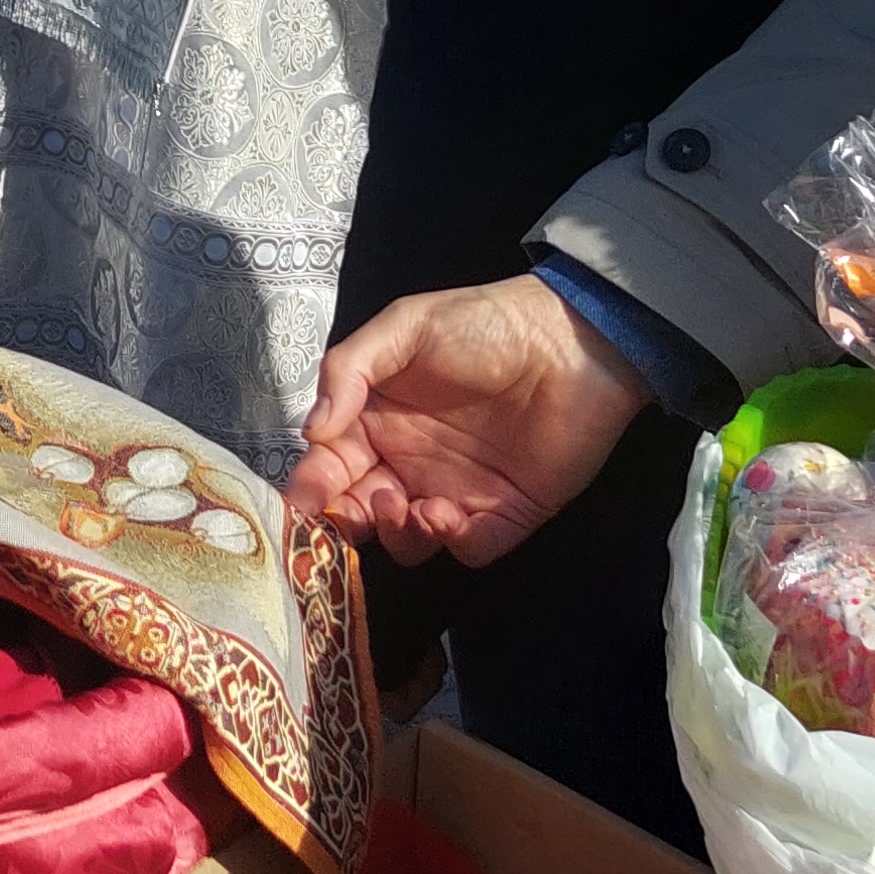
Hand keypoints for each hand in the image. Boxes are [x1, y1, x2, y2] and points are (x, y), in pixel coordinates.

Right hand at [288, 271, 649, 563]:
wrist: (572, 340)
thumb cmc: (483, 325)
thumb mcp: (406, 326)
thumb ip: (350, 370)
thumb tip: (312, 429)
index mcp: (380, 420)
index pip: (332, 464)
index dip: (313, 485)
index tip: (303, 500)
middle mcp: (410, 463)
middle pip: (362, 512)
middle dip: (346, 520)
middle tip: (348, 511)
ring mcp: (457, 492)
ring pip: (408, 541)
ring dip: (396, 534)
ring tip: (403, 505)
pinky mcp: (504, 515)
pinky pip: (468, 549)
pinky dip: (450, 543)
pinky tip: (447, 514)